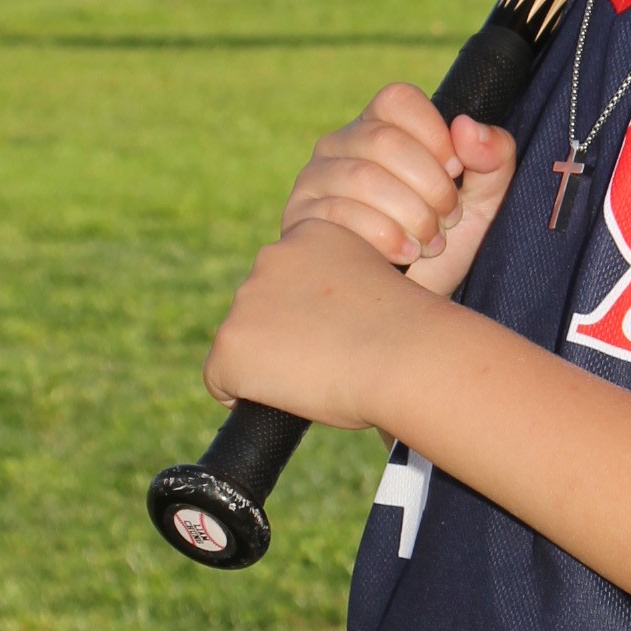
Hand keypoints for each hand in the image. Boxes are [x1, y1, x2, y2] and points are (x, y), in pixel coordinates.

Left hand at [206, 220, 430, 432]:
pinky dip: (244, 395)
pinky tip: (286, 397)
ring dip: (268, 362)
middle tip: (330, 358)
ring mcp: (245, 300)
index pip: (286, 278)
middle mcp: (270, 256)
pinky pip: (220, 380)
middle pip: (259, 309)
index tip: (336, 331)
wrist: (407, 355)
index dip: (306, 313)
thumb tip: (325, 323)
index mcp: (310, 233)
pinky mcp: (230, 345)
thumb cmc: (410, 331)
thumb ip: (338, 289)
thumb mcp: (375, 284)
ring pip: (242, 343)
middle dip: (283, 336)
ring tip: (319, 375)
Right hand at [280, 83, 517, 298]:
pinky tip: (404, 255)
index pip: (398, 100)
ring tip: (430, 242)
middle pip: (384, 139)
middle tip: (448, 218)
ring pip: (363, 176)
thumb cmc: (441, 246)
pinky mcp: (301, 219)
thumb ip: (493, 157)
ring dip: (410, 215)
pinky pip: (339, 213)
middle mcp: (341, 145)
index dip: (435, 135)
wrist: (405, 307)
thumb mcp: (484, 202)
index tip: (456, 172)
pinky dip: (383, 236)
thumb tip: (466, 126)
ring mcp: (315, 179)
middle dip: (430, 185)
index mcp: (382, 127)